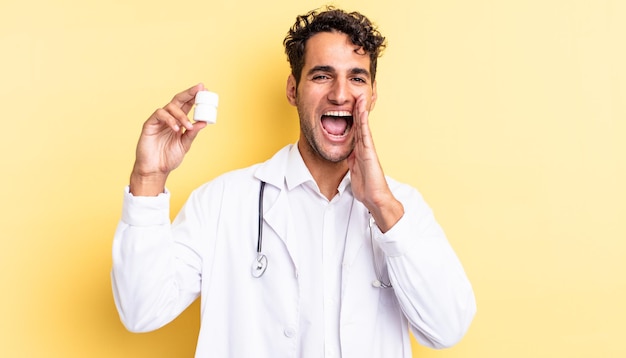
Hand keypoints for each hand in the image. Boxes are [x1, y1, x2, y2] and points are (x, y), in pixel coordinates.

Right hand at [130, 84, 207, 195]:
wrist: (156, 170)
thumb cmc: (168, 158)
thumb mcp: (185, 145)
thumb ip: (192, 133)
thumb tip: (204, 122)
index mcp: (179, 122)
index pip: (187, 105)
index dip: (195, 97)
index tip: (206, 90)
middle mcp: (169, 118)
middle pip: (178, 100)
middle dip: (190, 93)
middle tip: (200, 89)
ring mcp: (159, 120)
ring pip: (170, 107)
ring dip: (181, 114)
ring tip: (188, 125)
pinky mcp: (149, 124)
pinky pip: (159, 115)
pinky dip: (169, 119)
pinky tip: (176, 128)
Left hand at [348, 94, 403, 231]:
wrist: (374, 197)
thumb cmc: (366, 187)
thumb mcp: (353, 171)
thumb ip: (351, 162)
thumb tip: (347, 156)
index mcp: (359, 151)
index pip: (355, 131)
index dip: (353, 117)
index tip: (350, 105)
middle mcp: (364, 147)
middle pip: (360, 124)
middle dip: (358, 109)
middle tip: (357, 94)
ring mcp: (367, 148)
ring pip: (363, 126)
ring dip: (361, 111)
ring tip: (360, 97)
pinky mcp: (369, 152)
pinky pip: (365, 133)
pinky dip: (363, 122)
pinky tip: (362, 112)